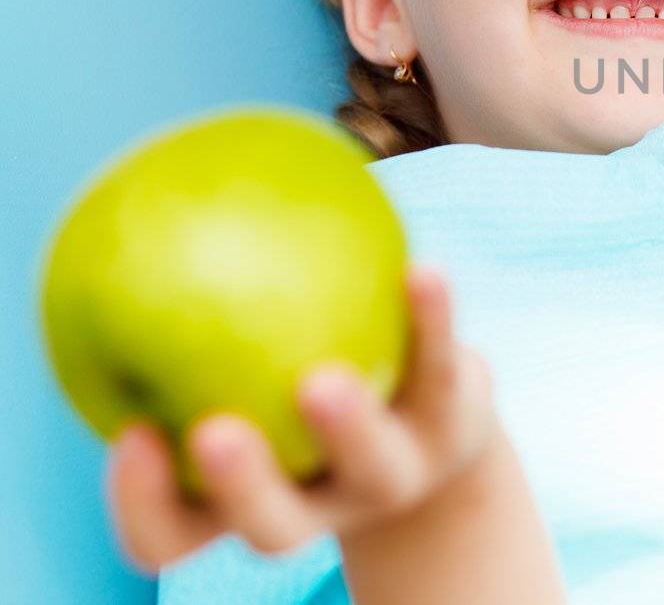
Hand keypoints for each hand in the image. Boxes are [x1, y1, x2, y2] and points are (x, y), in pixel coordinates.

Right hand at [108, 264, 495, 571]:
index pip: (172, 535)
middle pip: (277, 526)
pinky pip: (442, 367)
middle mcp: (321, 505)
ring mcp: (393, 474)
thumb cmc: (296, 390)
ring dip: (347, 425)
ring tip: (321, 379)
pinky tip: (421, 268)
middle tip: (214, 433)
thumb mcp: (236, 367)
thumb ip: (184, 323)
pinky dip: (431, 319)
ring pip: (372, 465)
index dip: (143, 505)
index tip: (131, 435)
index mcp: (247, 507)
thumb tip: (116, 219)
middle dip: (243, 486)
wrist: (436, 430)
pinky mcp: (455, 424)